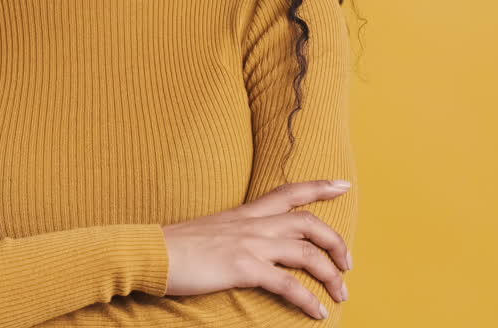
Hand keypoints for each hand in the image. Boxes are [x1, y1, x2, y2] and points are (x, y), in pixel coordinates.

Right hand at [161, 179, 353, 319]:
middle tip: (348, 263)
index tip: (343, 185)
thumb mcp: (209, 231)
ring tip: (340, 294)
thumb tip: (244, 247)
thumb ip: (232, 234)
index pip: (289, 192)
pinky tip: (317, 312)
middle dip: (336, 243)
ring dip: (331, 275)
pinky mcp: (244, 268)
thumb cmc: (173, 247)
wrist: (149, 252)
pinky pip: (288, 284)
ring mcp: (249, 244)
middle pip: (309, 224)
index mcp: (244, 213)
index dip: (319, 187)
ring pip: (307, 253)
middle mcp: (252, 224)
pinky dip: (308, 300)